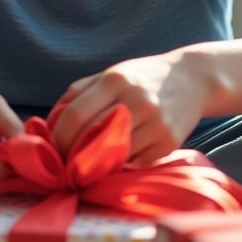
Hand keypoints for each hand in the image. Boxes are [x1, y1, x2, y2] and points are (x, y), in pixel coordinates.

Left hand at [51, 52, 208, 165]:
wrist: (193, 79)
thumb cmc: (143, 78)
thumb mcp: (111, 75)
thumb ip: (79, 92)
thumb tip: (49, 122)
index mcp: (115, 80)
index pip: (75, 116)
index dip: (58, 137)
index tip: (53, 148)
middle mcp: (135, 100)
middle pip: (90, 137)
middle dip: (72, 155)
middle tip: (65, 163)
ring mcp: (155, 122)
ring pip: (113, 155)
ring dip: (97, 165)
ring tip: (90, 164)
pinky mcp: (169, 142)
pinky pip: (135, 164)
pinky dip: (123, 166)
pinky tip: (120, 160)